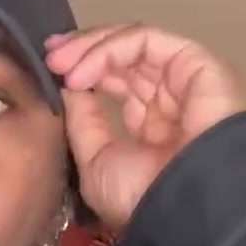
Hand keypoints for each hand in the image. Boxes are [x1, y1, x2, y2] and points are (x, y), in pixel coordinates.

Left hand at [44, 24, 245, 228]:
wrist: (188, 203)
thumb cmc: (143, 196)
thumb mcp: (98, 164)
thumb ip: (84, 123)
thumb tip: (70, 88)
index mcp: (154, 128)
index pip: (118, 83)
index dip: (84, 70)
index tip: (50, 68)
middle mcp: (170, 99)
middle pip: (124, 58)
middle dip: (82, 51)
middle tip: (51, 56)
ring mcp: (184, 78)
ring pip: (133, 43)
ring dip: (91, 47)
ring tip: (60, 62)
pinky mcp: (195, 62)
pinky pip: (146, 41)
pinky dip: (110, 49)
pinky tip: (84, 71)